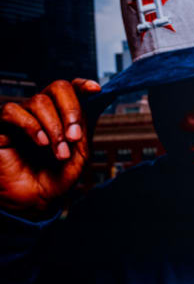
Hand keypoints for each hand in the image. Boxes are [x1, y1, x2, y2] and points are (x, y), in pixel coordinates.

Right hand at [0, 78, 100, 215]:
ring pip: (39, 101)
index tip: (95, 90)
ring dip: (53, 127)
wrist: (34, 199)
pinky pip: (13, 111)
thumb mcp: (79, 157)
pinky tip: (40, 142)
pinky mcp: (2, 125)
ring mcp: (23, 115)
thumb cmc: (56, 177)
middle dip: (71, 110)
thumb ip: (83, 132)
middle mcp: (44, 111)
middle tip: (75, 136)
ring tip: (58, 151)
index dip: (82, 84)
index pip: (72, 89)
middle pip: (58, 87)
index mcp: (64, 115)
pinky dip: (30, 125)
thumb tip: (84, 109)